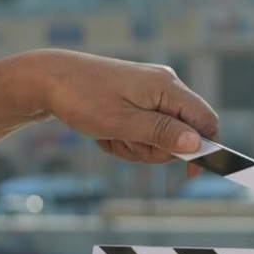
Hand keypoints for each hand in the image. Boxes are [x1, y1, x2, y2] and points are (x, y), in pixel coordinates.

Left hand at [30, 49, 218, 175]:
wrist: (48, 80)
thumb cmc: (83, 99)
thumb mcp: (123, 123)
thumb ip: (161, 133)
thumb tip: (196, 144)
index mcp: (166, 87)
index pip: (205, 120)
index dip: (204, 149)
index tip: (189, 174)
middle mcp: (163, 86)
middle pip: (181, 135)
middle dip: (153, 149)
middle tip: (124, 143)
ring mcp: (149, 93)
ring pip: (158, 138)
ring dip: (134, 146)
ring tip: (109, 135)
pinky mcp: (135, 101)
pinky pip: (140, 131)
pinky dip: (124, 139)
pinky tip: (104, 132)